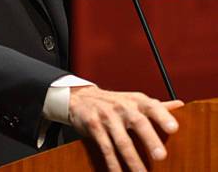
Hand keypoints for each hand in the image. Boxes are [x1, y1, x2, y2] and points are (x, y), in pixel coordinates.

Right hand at [69, 85, 183, 171]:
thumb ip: (156, 106)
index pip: (152, 106)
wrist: (82, 98)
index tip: (174, 129)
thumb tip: (180, 105)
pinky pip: (106, 148)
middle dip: (149, 139)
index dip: (163, 116)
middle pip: (138, 122)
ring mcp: (107, 116)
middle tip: (161, 156)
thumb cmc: (115, 102)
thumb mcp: (134, 100)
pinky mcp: (94, 126)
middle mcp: (122, 106)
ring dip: (133, 159)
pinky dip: (113, 164)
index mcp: (136, 100)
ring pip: (122, 140)